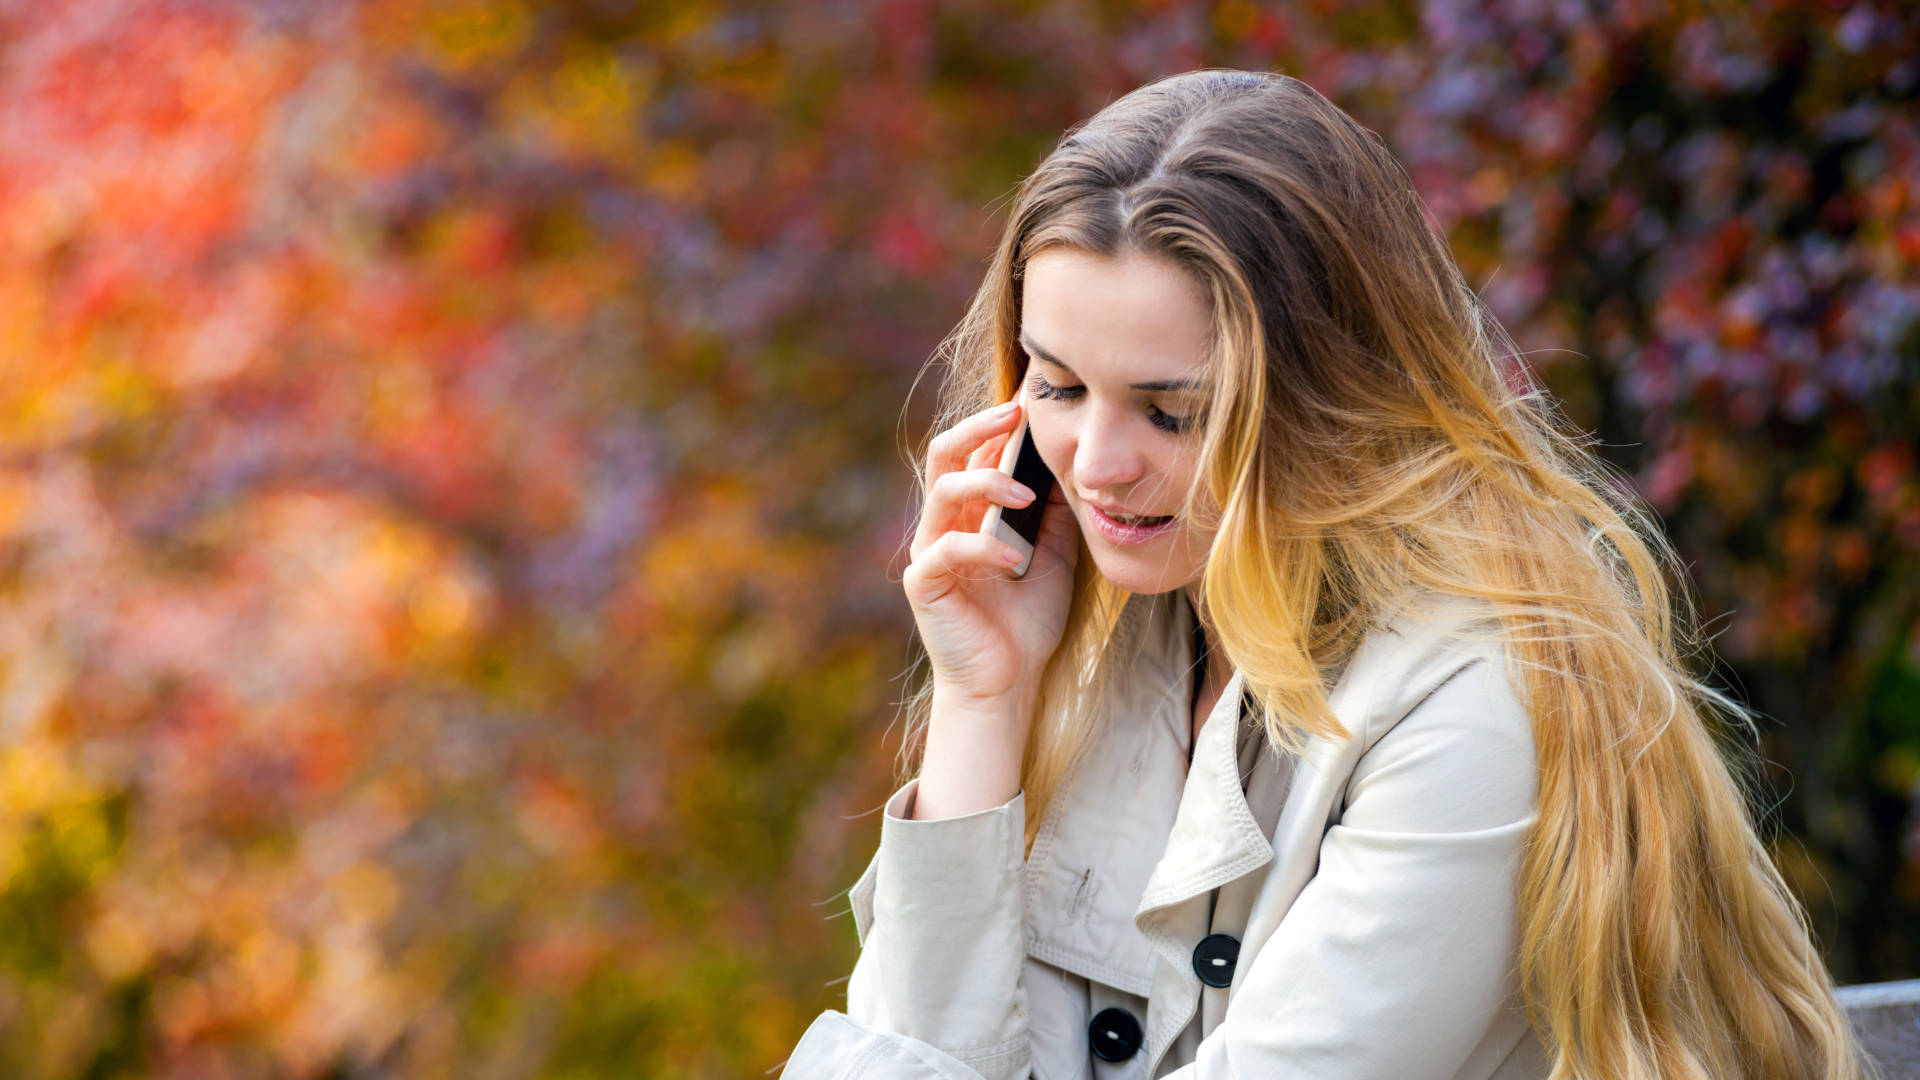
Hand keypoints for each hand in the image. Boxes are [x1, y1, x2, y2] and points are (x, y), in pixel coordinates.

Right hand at [903, 396, 1079, 707]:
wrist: (1009, 680)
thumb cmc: (1029, 618)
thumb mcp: (1056, 552)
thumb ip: (1057, 508)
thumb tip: (1072, 460)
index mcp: (971, 510)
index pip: (977, 450)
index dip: (1001, 423)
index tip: (1035, 399)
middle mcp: (944, 522)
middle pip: (945, 452)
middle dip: (979, 426)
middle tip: (1016, 415)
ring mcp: (929, 550)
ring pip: (943, 489)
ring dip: (986, 482)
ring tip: (1026, 495)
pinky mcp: (923, 582)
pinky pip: (946, 549)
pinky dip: (984, 547)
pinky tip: (1015, 560)